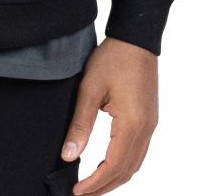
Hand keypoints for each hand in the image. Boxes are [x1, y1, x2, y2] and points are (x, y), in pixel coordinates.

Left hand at [60, 37, 158, 194]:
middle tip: (81, 193)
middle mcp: (145, 129)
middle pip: (126, 171)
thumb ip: (80, 124)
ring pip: (134, 164)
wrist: (136, 38)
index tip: (76, 192)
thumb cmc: (112, 59)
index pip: (113, 166)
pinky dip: (123, 165)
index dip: (94, 183)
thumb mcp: (90, 89)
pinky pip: (138, 152)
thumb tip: (68, 155)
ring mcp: (150, 125)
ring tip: (92, 184)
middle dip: (104, 187)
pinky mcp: (149, 119)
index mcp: (132, 124)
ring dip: (114, 178)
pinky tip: (108, 165)